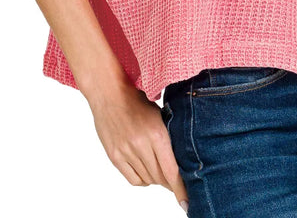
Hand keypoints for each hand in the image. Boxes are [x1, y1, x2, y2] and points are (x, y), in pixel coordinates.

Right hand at [86, 79, 187, 205]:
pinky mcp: (114, 156)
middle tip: (175, 180)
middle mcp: (141, 145)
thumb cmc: (138, 101)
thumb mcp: (159, 115)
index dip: (180, 189)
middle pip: (160, 177)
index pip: (172, 170)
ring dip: (156, 179)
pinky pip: (133, 179)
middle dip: (170, 182)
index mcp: (157, 133)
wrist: (110, 94)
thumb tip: (179, 162)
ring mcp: (126, 152)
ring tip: (159, 170)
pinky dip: (142, 179)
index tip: (186, 202)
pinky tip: (146, 171)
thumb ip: (168, 138)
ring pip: (147, 179)